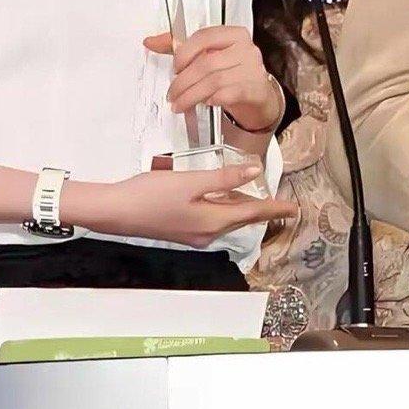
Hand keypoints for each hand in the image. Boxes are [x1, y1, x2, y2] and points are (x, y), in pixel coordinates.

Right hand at [83, 160, 289, 249]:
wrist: (115, 212)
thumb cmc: (151, 194)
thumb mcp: (191, 182)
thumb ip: (224, 178)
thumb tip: (254, 174)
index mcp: (212, 221)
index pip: (252, 213)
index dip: (274, 208)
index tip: (293, 208)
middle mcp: (207, 233)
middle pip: (241, 219)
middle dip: (262, 211)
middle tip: (281, 205)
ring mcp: (193, 234)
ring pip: (227, 220)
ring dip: (243, 210)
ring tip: (260, 200)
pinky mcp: (182, 230)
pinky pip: (213, 220)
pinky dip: (225, 209)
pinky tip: (225, 199)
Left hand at [144, 25, 281, 133]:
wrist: (258, 97)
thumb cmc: (232, 74)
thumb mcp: (209, 57)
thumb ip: (182, 49)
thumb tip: (151, 41)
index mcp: (234, 35)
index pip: (204, 37)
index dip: (184, 53)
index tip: (175, 67)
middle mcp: (246, 50)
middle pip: (206, 63)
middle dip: (183, 81)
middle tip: (173, 93)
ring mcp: (252, 70)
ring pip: (214, 81)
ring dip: (191, 95)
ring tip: (180, 104)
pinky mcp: (254, 90)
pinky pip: (227, 94)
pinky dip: (210, 99)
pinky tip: (203, 103)